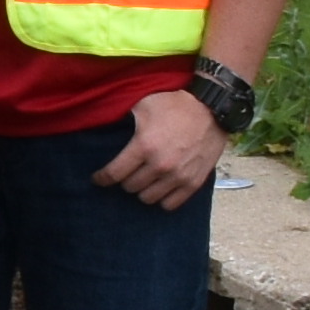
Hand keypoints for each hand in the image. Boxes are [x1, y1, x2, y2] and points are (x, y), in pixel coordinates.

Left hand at [98, 86, 227, 207]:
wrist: (211, 108)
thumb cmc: (174, 105)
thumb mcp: (143, 105)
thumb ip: (123, 120)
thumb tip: (99, 124)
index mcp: (144, 146)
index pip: (113, 174)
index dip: (102, 178)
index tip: (98, 178)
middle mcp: (160, 165)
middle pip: (130, 187)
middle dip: (124, 180)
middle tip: (127, 172)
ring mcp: (178, 176)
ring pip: (148, 198)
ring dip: (142, 190)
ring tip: (143, 180)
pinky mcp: (194, 183)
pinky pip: (170, 204)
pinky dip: (162, 199)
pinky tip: (160, 188)